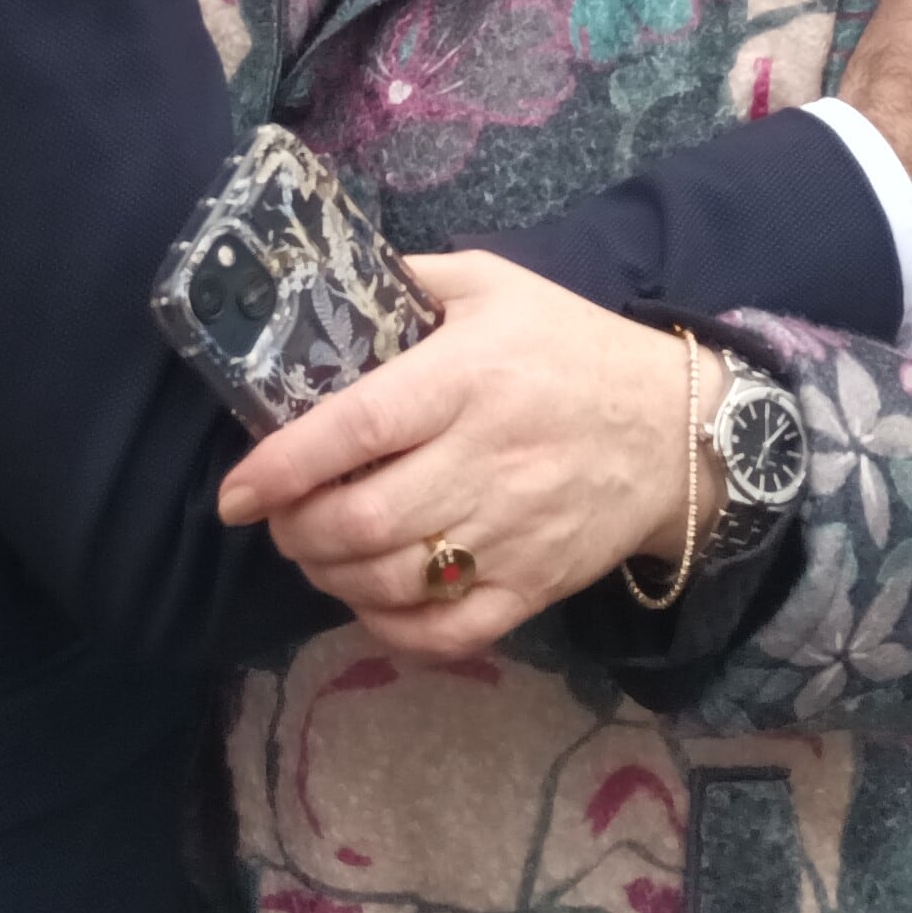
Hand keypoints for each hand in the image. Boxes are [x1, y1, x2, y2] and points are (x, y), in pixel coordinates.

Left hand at [213, 252, 721, 658]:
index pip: (358, 429)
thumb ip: (411, 278)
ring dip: (331, 578)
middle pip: (364, 521)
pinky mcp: (534, 586)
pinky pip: (449, 633)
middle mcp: (484, 461)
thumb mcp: (495, 285)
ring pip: (395, 583)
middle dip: (297, 531)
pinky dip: (392, 631)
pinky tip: (369, 602)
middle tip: (276, 520)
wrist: (675, 429)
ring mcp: (511, 534)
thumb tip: (325, 285)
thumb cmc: (570, 348)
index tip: (236, 492)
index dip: (285, 466)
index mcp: (467, 378)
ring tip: (315, 552)